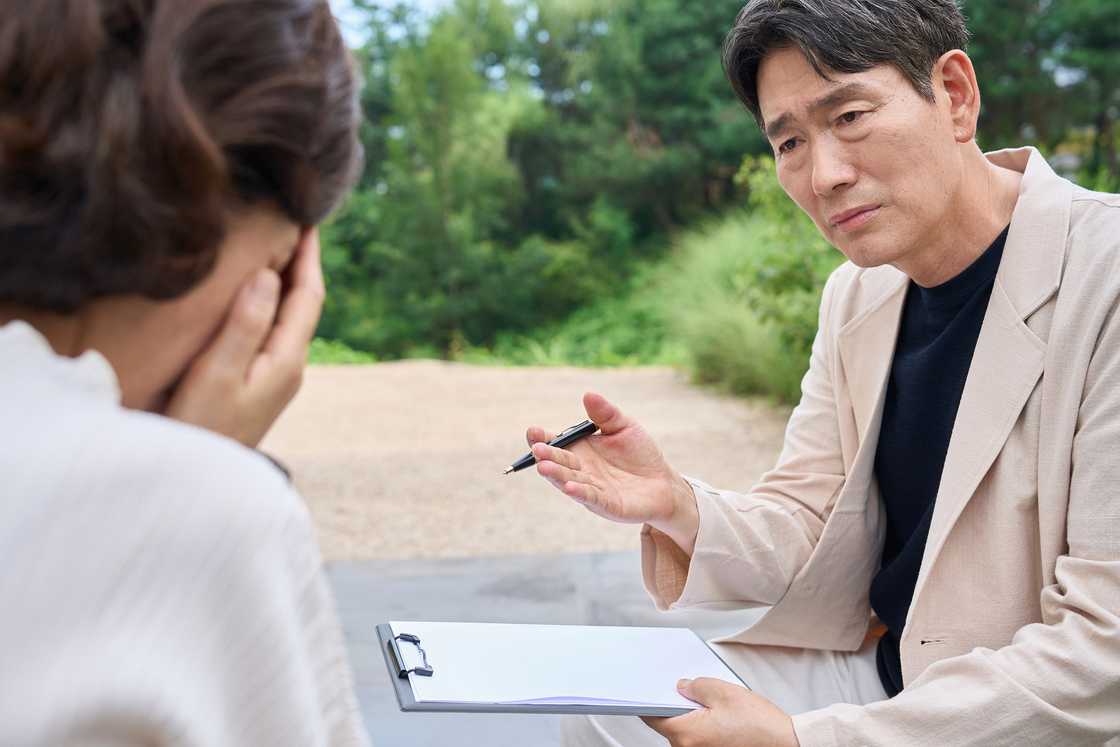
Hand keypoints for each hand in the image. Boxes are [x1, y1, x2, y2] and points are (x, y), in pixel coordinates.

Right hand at [164, 228, 324, 446]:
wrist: (197, 485)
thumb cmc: (199, 427)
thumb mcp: (218, 373)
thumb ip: (245, 323)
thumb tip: (270, 275)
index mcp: (287, 361)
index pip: (308, 296)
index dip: (309, 256)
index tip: (308, 217)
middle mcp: (290, 368)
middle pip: (303, 304)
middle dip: (300, 264)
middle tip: (294, 221)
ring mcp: (276, 379)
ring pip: (288, 318)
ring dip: (285, 282)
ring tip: (275, 247)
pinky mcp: (258, 387)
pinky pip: (271, 332)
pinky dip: (268, 304)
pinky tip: (251, 295)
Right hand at [526, 392, 699, 553]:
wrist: (663, 482)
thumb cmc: (640, 454)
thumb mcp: (624, 427)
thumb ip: (606, 413)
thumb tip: (588, 394)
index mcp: (580, 450)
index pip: (556, 444)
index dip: (542, 438)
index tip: (532, 431)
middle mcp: (581, 470)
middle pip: (559, 463)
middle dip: (547, 456)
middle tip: (537, 449)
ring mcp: (592, 488)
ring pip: (570, 481)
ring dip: (557, 475)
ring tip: (544, 468)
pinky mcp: (607, 505)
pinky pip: (592, 498)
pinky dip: (580, 492)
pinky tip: (570, 487)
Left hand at [642, 678, 798, 746]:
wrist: (785, 744)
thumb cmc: (759, 725)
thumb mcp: (723, 691)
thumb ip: (695, 685)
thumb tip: (682, 687)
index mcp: (686, 734)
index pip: (652, 716)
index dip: (649, 699)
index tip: (647, 689)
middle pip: (668, 723)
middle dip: (675, 704)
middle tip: (686, 687)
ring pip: (684, 731)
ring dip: (690, 715)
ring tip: (708, 700)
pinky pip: (697, 738)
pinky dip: (700, 725)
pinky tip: (715, 713)